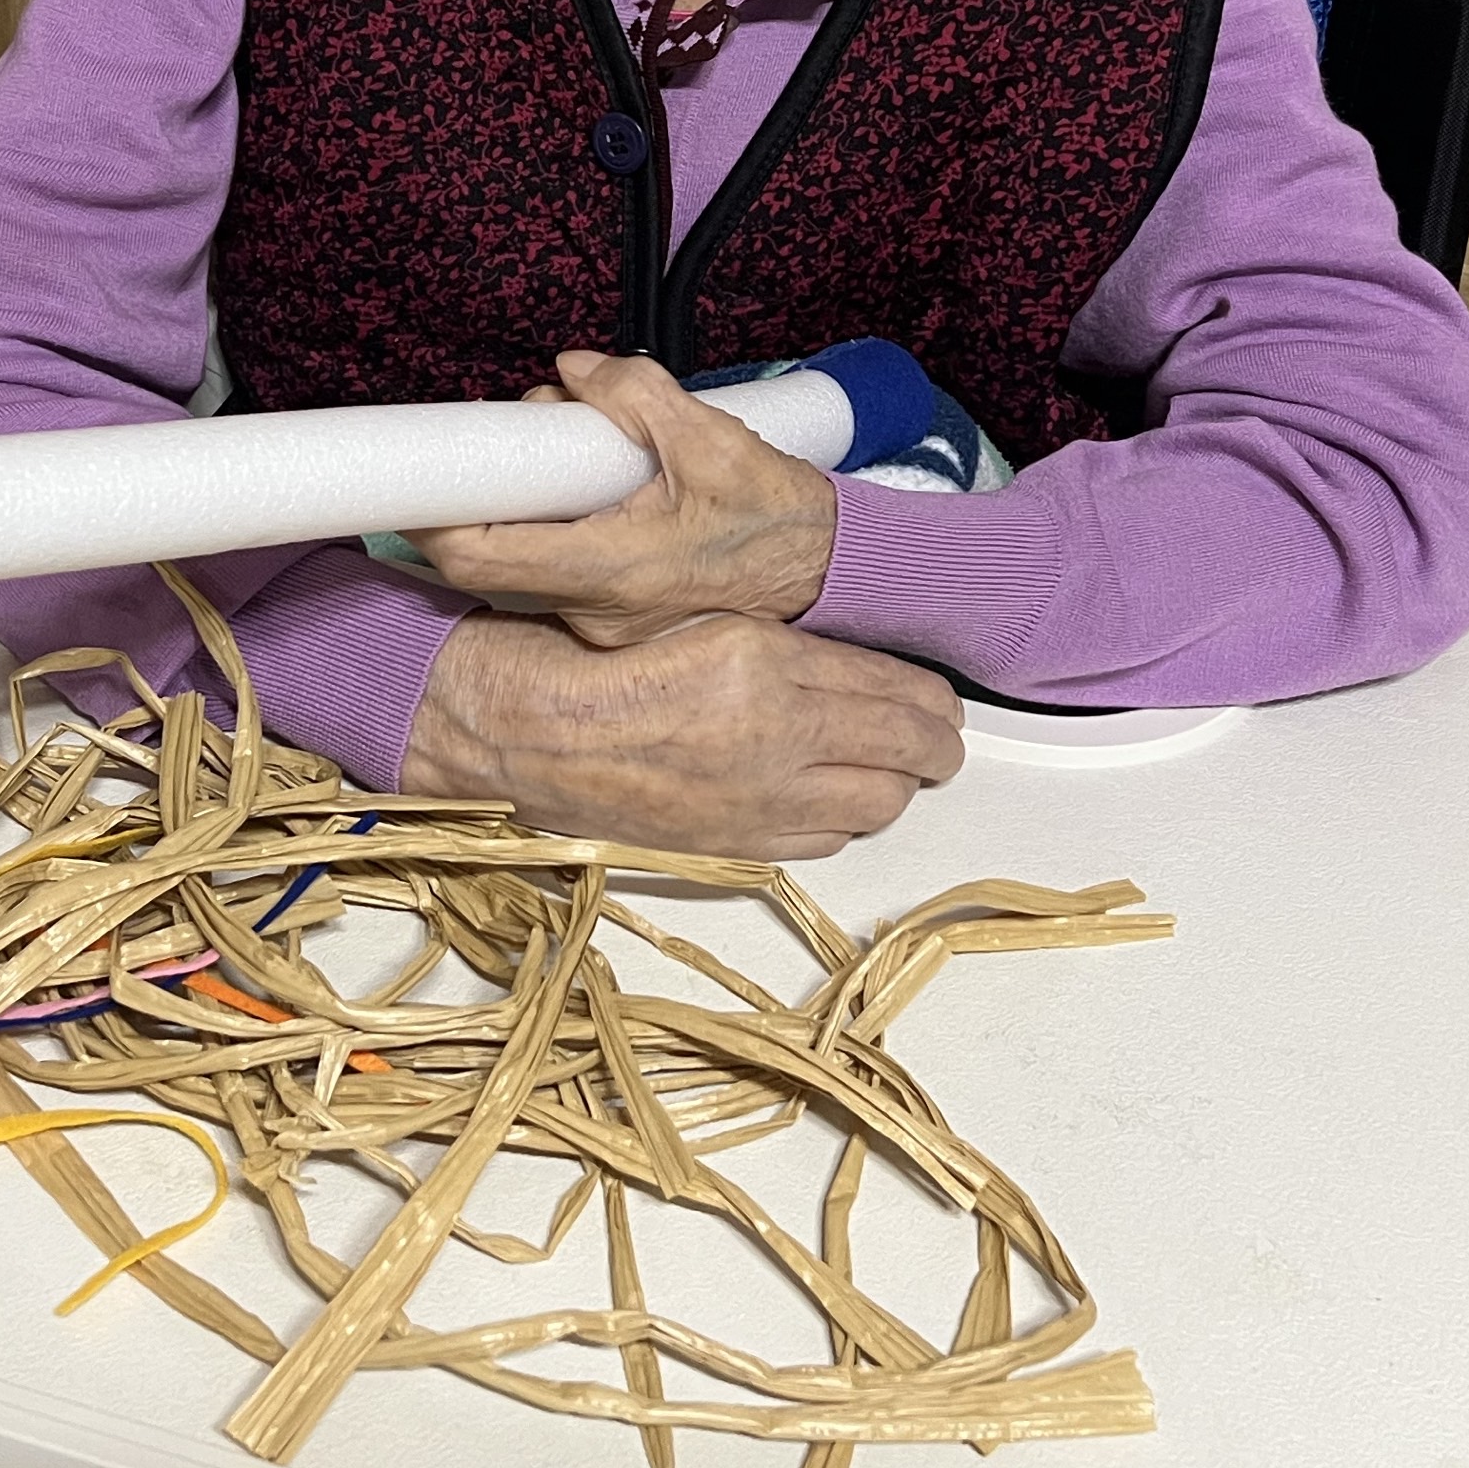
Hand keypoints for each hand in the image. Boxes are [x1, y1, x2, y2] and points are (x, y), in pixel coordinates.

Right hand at [400, 609, 963, 858]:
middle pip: (909, 756)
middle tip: (937, 739)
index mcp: (765, 665)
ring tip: (890, 769)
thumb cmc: (598, 660)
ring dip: (892, 786)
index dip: (933, 700)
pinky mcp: (733, 842)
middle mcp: (771, 737)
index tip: (942, 701)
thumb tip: (862, 672)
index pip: (898, 691)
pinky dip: (840, 820)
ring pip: (878, 805)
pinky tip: (830, 798)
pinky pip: (825, 841)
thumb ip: (790, 650)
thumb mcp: (706, 625)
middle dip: (934, 748)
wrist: (526, 730)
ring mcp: (756, 799)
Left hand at [416, 351, 837, 646]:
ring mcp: (605, 623)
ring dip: (538, 498)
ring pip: (533, 556)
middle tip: (546, 421)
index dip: (433, 518)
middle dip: (505, 480)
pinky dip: (564, 521)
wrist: (830, 570)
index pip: (482, 556)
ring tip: (588, 442)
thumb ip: (634, 395)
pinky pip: (563, 568)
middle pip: (502, 549)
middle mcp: (597, 610)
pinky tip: (603, 484)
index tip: (422, 477)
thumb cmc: (780, 518)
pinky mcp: (618, 619)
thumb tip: (574, 370)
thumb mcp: (711, 438)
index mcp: (611, 569)